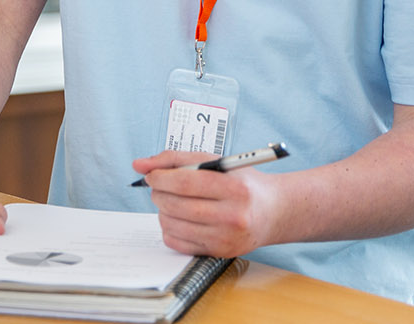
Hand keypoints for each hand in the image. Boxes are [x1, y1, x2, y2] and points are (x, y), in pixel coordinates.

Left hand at [131, 150, 284, 257]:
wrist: (273, 211)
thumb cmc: (243, 182)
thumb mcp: (217, 161)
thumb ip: (178, 159)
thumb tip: (140, 164)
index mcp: (235, 188)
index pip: (186, 183)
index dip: (161, 178)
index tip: (152, 175)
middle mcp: (233, 216)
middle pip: (177, 206)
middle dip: (158, 193)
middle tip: (159, 186)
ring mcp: (226, 238)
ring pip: (173, 225)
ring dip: (162, 210)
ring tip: (170, 201)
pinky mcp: (219, 253)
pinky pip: (178, 243)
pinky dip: (170, 228)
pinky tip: (179, 218)